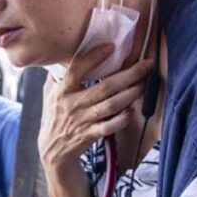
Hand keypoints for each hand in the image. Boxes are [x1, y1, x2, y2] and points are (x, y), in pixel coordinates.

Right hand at [38, 44, 153, 171]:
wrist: (52, 149)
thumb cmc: (54, 117)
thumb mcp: (49, 94)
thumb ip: (57, 75)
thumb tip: (65, 53)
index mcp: (61, 92)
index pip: (76, 70)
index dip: (93, 57)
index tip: (111, 46)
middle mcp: (72, 105)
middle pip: (104, 88)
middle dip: (129, 75)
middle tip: (146, 65)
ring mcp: (82, 121)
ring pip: (111, 105)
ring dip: (131, 94)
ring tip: (143, 84)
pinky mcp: (90, 135)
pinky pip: (110, 126)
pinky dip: (123, 118)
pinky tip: (132, 110)